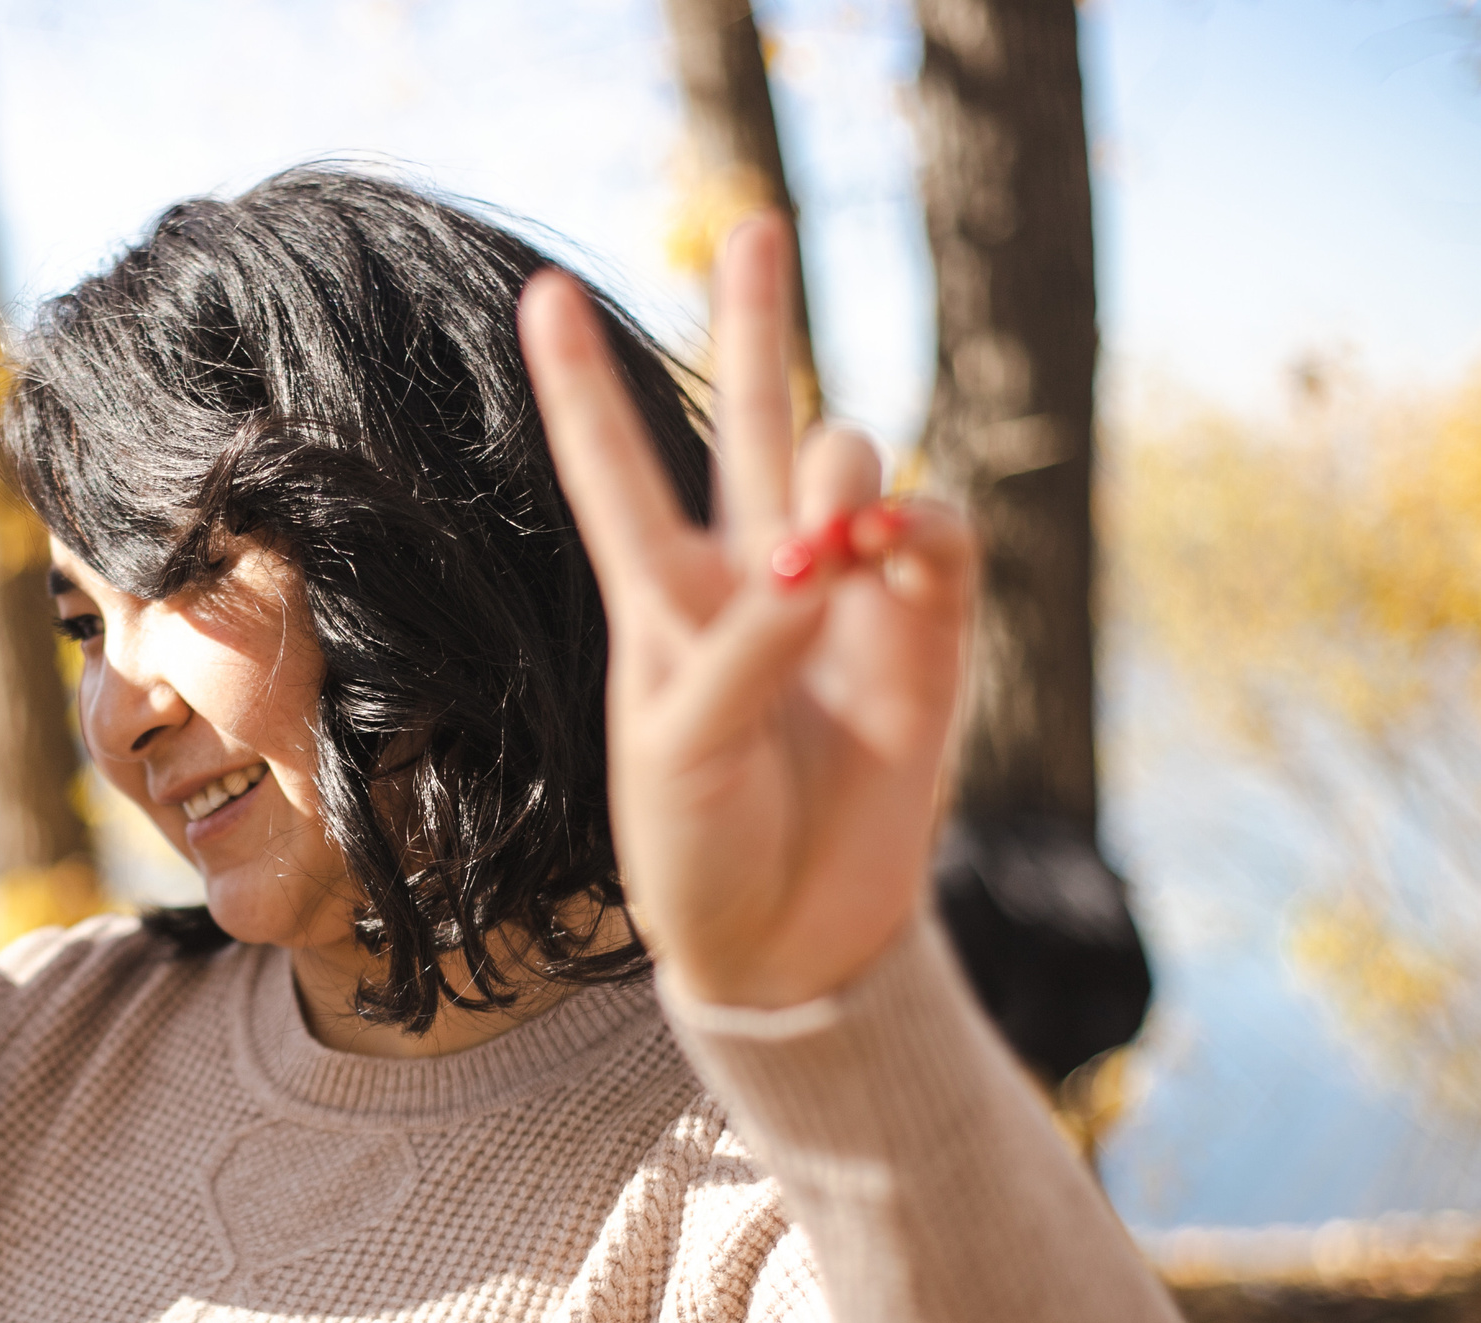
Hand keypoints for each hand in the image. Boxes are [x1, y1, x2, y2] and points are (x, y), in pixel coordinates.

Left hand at [518, 214, 979, 1010]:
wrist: (787, 942)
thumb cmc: (699, 850)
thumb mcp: (683, 752)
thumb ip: (746, 647)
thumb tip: (831, 555)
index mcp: (661, 600)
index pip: (616, 471)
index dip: (581, 386)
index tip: (540, 293)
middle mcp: (752, 578)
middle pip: (755, 420)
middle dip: (757, 319)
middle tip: (755, 223)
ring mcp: (845, 600)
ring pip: (852, 467)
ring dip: (846, 475)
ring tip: (835, 536)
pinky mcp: (926, 639)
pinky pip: (941, 541)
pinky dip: (926, 529)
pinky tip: (897, 550)